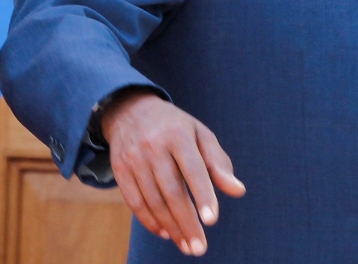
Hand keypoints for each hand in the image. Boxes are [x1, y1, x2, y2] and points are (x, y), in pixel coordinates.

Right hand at [101, 92, 244, 255]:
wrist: (130, 110)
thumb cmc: (175, 127)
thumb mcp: (200, 135)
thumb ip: (219, 163)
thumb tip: (238, 191)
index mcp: (178, 134)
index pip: (193, 169)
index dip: (203, 195)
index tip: (212, 220)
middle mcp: (153, 145)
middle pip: (171, 191)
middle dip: (187, 222)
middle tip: (200, 248)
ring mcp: (133, 157)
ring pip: (153, 200)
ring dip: (170, 227)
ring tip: (186, 246)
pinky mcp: (119, 168)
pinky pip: (134, 201)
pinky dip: (149, 220)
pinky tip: (165, 233)